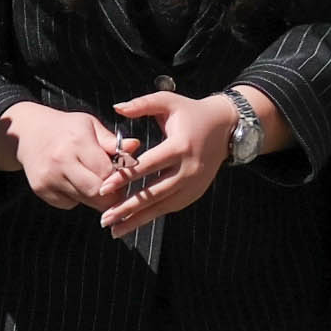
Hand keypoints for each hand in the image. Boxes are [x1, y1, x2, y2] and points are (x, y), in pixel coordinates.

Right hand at [0, 102, 133, 210]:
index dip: (120, 179)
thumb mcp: (90, 126)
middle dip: (110, 195)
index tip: (126, 179)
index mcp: (77, 141)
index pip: (107, 172)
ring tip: (94, 181)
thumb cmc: (67, 128)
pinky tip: (73, 182)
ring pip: (84, 200)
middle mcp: (60, 161)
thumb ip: (112, 141)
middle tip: (116, 190)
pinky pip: (69, 204)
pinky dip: (77, 198)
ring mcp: (48, 177)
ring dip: (95, 197)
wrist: (28, 133)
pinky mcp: (40, 190)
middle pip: (96, 192)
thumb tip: (136, 146)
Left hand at [100, 90, 236, 236]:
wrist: (225, 126)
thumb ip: (142, 104)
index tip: (104, 188)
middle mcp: (189, 168)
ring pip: (162, 206)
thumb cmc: (192, 112)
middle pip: (154, 192)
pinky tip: (133, 223)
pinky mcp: (195, 193)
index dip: (126, 177)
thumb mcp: (169, 101)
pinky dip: (152, 216)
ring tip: (114, 229)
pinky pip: (170, 207)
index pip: (149, 165)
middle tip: (105, 218)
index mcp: (180, 146)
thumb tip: (116, 108)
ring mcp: (193, 184)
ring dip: (138, 219)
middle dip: (128, 207)